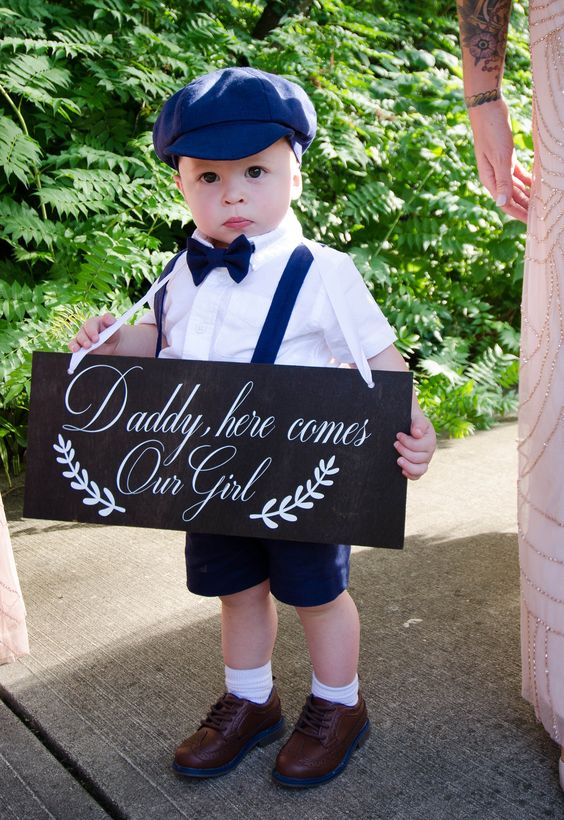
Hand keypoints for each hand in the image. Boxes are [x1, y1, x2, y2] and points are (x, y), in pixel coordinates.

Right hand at [69, 313, 119, 354]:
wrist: (116, 345)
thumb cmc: (114, 334)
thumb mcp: (115, 327)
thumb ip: (111, 321)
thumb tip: (107, 317)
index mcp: (94, 323)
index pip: (90, 325)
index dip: (92, 332)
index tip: (96, 339)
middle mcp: (86, 330)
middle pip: (81, 334)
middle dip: (84, 340)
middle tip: (88, 345)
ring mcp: (82, 339)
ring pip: (75, 341)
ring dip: (75, 345)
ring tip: (77, 350)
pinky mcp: (81, 348)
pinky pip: (75, 348)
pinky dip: (74, 351)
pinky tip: (75, 354)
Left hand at [394, 413, 435, 480]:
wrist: (407, 422)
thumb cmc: (411, 418)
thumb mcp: (415, 416)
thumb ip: (418, 423)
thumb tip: (417, 434)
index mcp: (430, 438)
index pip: (420, 446)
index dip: (407, 442)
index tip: (398, 435)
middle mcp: (429, 450)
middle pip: (418, 458)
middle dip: (404, 451)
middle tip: (395, 443)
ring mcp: (424, 459)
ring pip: (420, 470)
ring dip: (407, 466)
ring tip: (398, 460)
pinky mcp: (418, 465)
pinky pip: (417, 475)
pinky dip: (410, 475)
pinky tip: (402, 470)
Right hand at [468, 98, 530, 223]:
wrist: (487, 109)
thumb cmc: (492, 132)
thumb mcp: (500, 157)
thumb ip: (503, 180)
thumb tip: (501, 203)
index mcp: (490, 179)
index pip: (505, 203)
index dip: (519, 214)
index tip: (533, 222)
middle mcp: (494, 176)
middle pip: (512, 197)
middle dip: (525, 207)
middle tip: (541, 215)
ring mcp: (500, 167)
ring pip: (516, 187)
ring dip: (527, 195)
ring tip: (541, 203)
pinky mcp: (507, 157)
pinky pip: (518, 175)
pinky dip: (527, 181)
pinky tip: (537, 185)